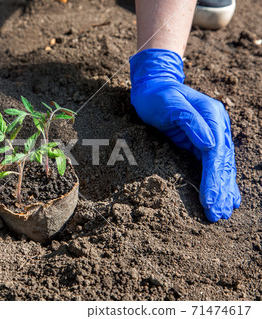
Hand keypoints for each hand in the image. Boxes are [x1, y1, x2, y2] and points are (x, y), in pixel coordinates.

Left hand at [129, 49, 240, 221]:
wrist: (153, 86)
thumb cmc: (159, 95)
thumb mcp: (171, 105)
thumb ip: (191, 123)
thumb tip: (210, 145)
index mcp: (213, 117)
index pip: (216, 154)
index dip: (214, 179)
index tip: (210, 201)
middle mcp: (217, 126)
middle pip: (223, 163)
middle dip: (221, 190)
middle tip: (218, 215)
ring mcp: (211, 134)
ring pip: (221, 166)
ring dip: (223, 189)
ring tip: (223, 212)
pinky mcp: (200, 141)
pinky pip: (211, 164)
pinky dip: (218, 180)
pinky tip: (224, 196)